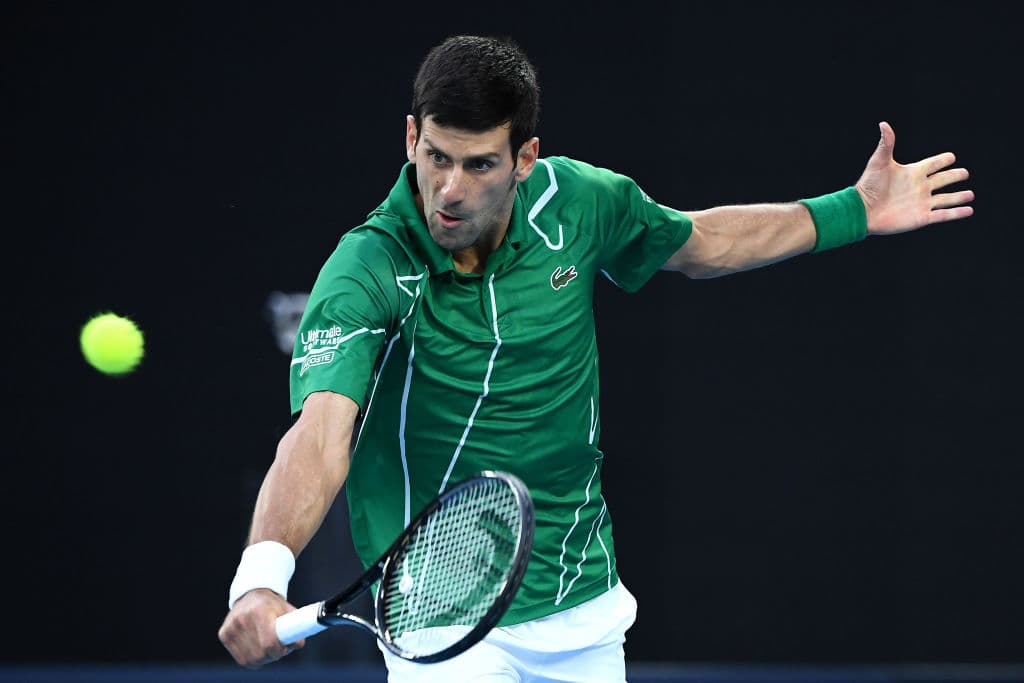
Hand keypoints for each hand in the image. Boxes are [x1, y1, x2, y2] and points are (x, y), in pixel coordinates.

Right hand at [218, 588, 303, 668]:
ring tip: (268, 649)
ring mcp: (230, 627)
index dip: (279, 650)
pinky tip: (257, 650)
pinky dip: (251, 659)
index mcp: (260, 611)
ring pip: (249, 659)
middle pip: (259, 653)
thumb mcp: (287, 610)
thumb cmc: (272, 605)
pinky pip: (241, 658)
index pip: (269, 642)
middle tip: (278, 649)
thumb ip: (295, 626)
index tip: (284, 649)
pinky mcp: (223, 634)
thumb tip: (298, 643)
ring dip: (262, 659)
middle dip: (272, 656)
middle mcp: (242, 618)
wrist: (250, 594)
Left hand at [855, 121, 973, 234]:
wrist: (862, 211)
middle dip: (954, 176)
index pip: (932, 164)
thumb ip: (886, 144)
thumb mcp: (879, 162)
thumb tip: (883, 124)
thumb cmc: (869, 186)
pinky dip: (956, 213)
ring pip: (946, 199)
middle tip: (964, 173)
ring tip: (970, 194)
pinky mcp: (921, 217)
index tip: (951, 157)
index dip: (942, 160)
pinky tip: (969, 210)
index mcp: (912, 173)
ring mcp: (921, 203)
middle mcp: (919, 187)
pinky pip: (943, 215)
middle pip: (942, 180)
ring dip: (958, 196)